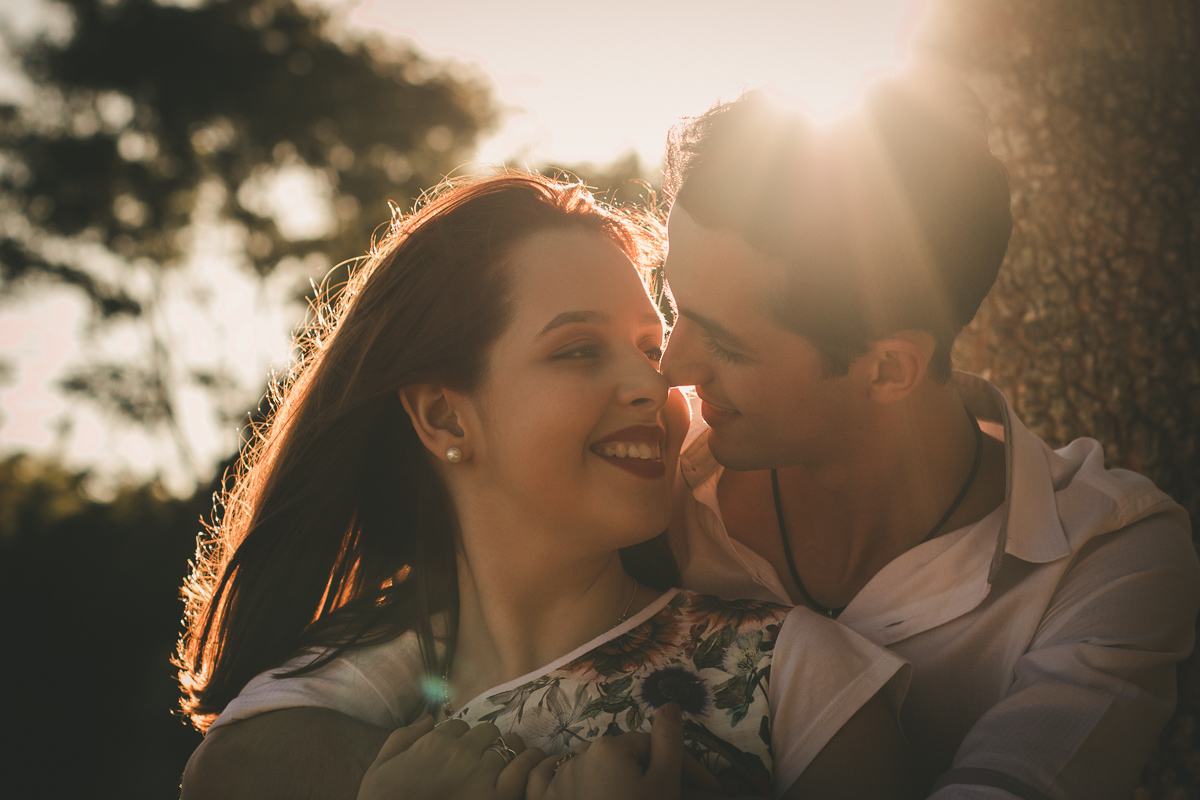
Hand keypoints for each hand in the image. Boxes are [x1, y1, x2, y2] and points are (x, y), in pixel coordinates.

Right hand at [358, 715, 544, 799]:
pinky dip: (528, 763)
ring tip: (510, 758)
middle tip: (485, 757)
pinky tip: (533, 761)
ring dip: (507, 751)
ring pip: (507, 745)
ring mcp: (481, 773)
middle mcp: (460, 752)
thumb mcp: (381, 767)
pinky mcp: (496, 796)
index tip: (460, 752)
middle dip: (485, 743)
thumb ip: (403, 737)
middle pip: (486, 732)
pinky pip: (522, 769)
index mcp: (434, 743)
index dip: (461, 739)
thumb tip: (426, 717)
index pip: (459, 727)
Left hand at [526, 703, 719, 799]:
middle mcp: (578, 756)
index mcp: (609, 747)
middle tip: (669, 794)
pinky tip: (571, 782)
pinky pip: (546, 777)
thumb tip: (669, 705)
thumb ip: (668, 743)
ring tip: (632, 796)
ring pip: (588, 765)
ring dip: (611, 778)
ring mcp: (555, 780)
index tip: (709, 788)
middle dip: (646, 771)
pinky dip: (558, 776)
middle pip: (622, 756)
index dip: (683, 765)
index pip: (653, 746)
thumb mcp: (663, 784)